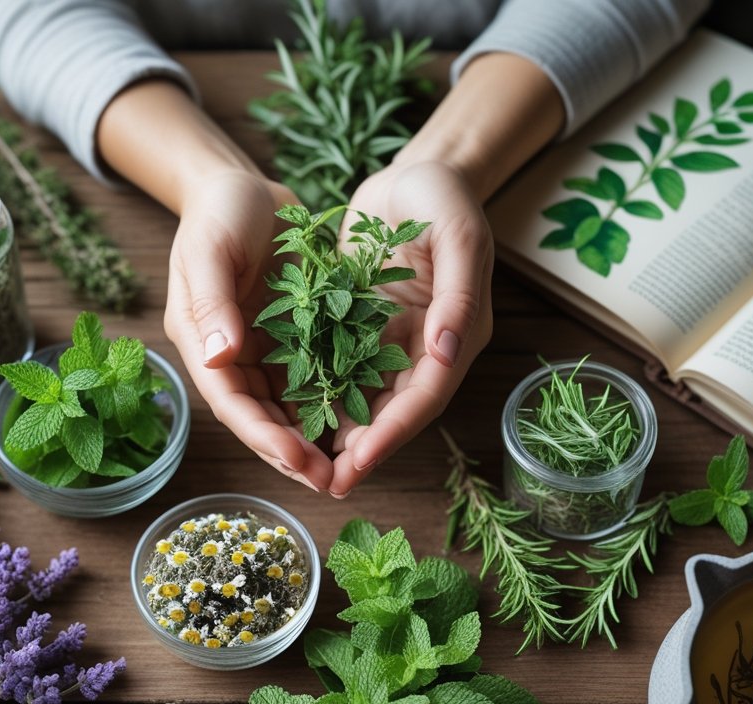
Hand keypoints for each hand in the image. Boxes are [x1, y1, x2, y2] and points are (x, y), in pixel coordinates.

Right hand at [163, 170, 332, 490]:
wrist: (242, 187)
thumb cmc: (219, 211)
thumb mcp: (210, 249)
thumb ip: (212, 302)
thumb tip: (219, 355)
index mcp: (200, 338)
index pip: (230, 399)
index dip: (261, 433)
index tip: (296, 457)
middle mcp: (227, 353)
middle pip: (258, 415)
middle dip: (290, 451)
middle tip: (329, 480)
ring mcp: (258, 349)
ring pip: (284, 407)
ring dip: (311, 439)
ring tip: (345, 468)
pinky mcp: (288, 338)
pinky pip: (309, 380)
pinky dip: (327, 405)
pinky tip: (356, 426)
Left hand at [328, 159, 493, 496]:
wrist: (415, 172)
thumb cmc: (442, 195)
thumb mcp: (458, 235)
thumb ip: (457, 295)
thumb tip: (446, 354)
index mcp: (458, 332)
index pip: (426, 394)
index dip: (394, 430)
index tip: (360, 459)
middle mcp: (430, 346)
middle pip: (397, 408)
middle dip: (365, 447)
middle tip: (328, 482)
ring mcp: (398, 339)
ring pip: (369, 397)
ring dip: (341, 432)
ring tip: (307, 464)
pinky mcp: (367, 327)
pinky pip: (344, 369)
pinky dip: (324, 395)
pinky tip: (294, 418)